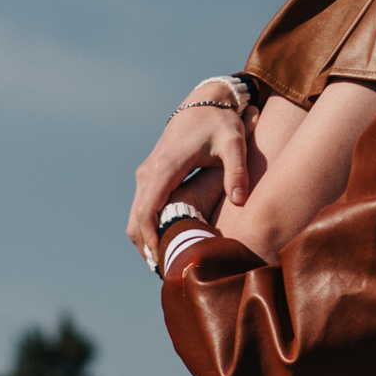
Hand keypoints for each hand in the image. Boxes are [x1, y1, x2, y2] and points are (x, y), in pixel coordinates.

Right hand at [126, 94, 250, 264]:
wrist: (203, 101)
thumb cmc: (221, 123)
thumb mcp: (234, 143)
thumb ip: (237, 172)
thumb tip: (241, 201)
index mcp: (165, 167)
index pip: (147, 210)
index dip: (152, 239)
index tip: (162, 262)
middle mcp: (149, 172)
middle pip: (135, 220)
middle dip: (147, 249)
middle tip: (165, 273)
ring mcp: (146, 174)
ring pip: (134, 217)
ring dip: (145, 242)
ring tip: (165, 265)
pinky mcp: (149, 176)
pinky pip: (140, 209)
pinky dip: (147, 230)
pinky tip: (165, 247)